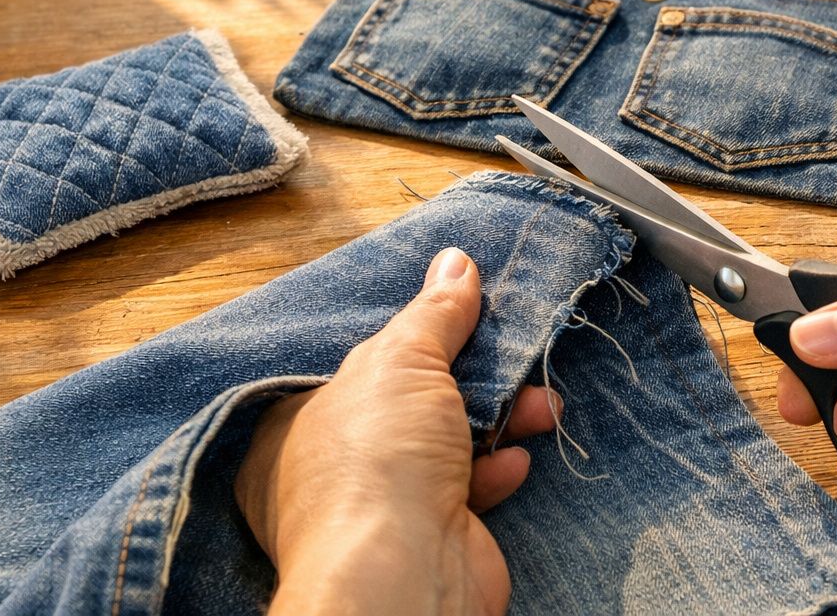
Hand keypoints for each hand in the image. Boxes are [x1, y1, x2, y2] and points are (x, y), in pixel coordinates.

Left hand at [234, 247, 557, 615]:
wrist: (403, 574)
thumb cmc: (377, 461)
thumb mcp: (404, 359)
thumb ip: (432, 312)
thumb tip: (455, 262)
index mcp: (299, 423)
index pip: (356, 368)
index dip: (410, 342)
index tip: (457, 319)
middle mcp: (332, 469)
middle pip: (411, 403)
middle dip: (470, 380)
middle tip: (511, 357)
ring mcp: (381, 509)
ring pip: (448, 445)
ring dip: (498, 419)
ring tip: (537, 407)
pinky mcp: (430, 537)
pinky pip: (470, 489)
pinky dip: (497, 470)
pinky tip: (514, 461)